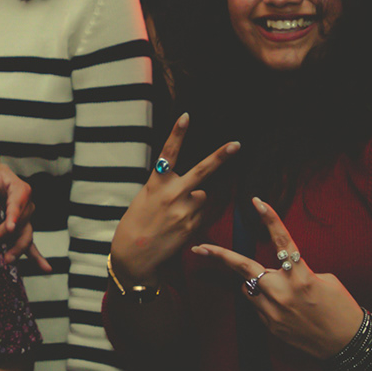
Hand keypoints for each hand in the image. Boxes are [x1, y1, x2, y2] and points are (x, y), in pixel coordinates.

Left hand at [0, 150, 47, 270]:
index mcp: (18, 187)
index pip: (19, 201)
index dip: (14, 214)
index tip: (8, 226)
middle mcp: (25, 204)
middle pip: (21, 222)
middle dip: (6, 234)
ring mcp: (24, 219)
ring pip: (26, 235)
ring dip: (18, 249)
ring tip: (6, 260)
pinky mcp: (20, 230)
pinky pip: (30, 244)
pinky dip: (38, 257)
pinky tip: (46, 269)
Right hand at [109, 115, 237, 285]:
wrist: (135, 254)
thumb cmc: (137, 223)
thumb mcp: (146, 198)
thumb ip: (168, 188)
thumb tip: (197, 188)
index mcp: (156, 183)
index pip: (168, 153)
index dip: (177, 134)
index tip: (186, 116)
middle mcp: (172, 194)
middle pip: (202, 171)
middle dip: (221, 156)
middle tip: (236, 144)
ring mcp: (184, 210)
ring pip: (202, 196)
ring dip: (195, 201)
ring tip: (175, 215)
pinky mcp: (192, 225)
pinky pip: (202, 214)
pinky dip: (194, 217)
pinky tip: (178, 226)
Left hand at [195, 197, 365, 360]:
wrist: (347, 345)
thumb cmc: (341, 308)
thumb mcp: (326, 280)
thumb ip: (298, 270)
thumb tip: (280, 269)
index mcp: (302, 277)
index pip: (282, 242)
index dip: (270, 219)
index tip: (257, 202)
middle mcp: (283, 294)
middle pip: (245, 268)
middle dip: (220, 257)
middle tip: (199, 248)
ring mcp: (274, 313)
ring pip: (249, 288)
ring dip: (256, 283)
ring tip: (279, 291)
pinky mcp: (271, 327)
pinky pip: (258, 307)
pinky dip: (265, 301)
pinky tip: (286, 309)